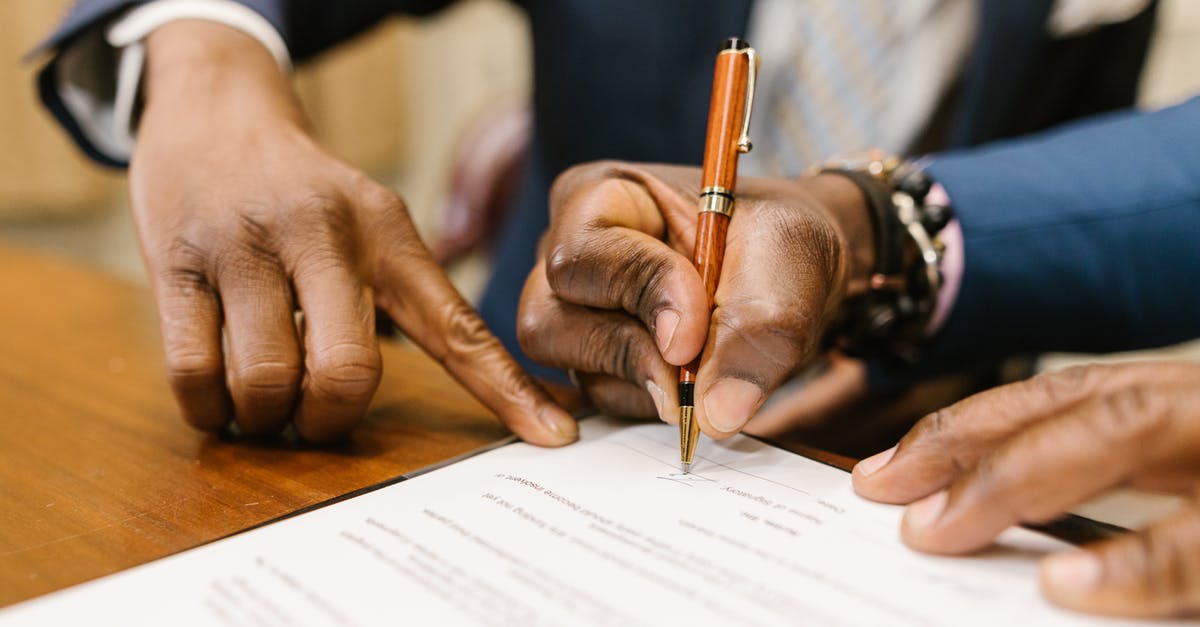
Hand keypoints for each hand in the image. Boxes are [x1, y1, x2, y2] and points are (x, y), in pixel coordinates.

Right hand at [131, 21, 574, 443]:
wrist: (217, 114)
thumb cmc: (308, 196)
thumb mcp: (373, 224)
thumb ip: (412, 298)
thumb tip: (476, 386)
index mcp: (390, 235)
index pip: (459, 327)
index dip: (507, 391)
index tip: (554, 438)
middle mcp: (324, 236)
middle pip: (350, 372)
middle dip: (332, 419)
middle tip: (318, 418)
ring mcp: (245, 247)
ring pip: (267, 381)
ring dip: (267, 419)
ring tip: (266, 405)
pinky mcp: (175, 261)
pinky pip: (194, 372)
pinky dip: (210, 410)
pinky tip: (220, 400)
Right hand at [517, 161, 873, 437]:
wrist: (796, 278)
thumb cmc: (779, 244)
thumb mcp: (787, 264)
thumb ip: (757, 331)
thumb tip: (716, 414)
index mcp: (601, 198)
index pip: (585, 254)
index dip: (640, 296)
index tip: (695, 336)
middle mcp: (572, 257)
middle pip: (550, 320)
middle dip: (632, 353)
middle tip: (697, 376)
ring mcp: (574, 314)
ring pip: (574, 369)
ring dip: (649, 383)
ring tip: (712, 366)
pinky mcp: (594, 363)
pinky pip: (601, 400)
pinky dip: (653, 403)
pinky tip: (694, 386)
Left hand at [852, 361, 1199, 617]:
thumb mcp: (1192, 486)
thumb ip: (1116, 499)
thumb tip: (1011, 547)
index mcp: (1180, 405)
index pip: (1060, 401)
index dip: (966, 428)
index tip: (883, 473)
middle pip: (1076, 407)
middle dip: (970, 443)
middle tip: (884, 491)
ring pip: (1126, 430)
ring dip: (1022, 478)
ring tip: (939, 530)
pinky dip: (1136, 563)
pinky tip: (1065, 585)